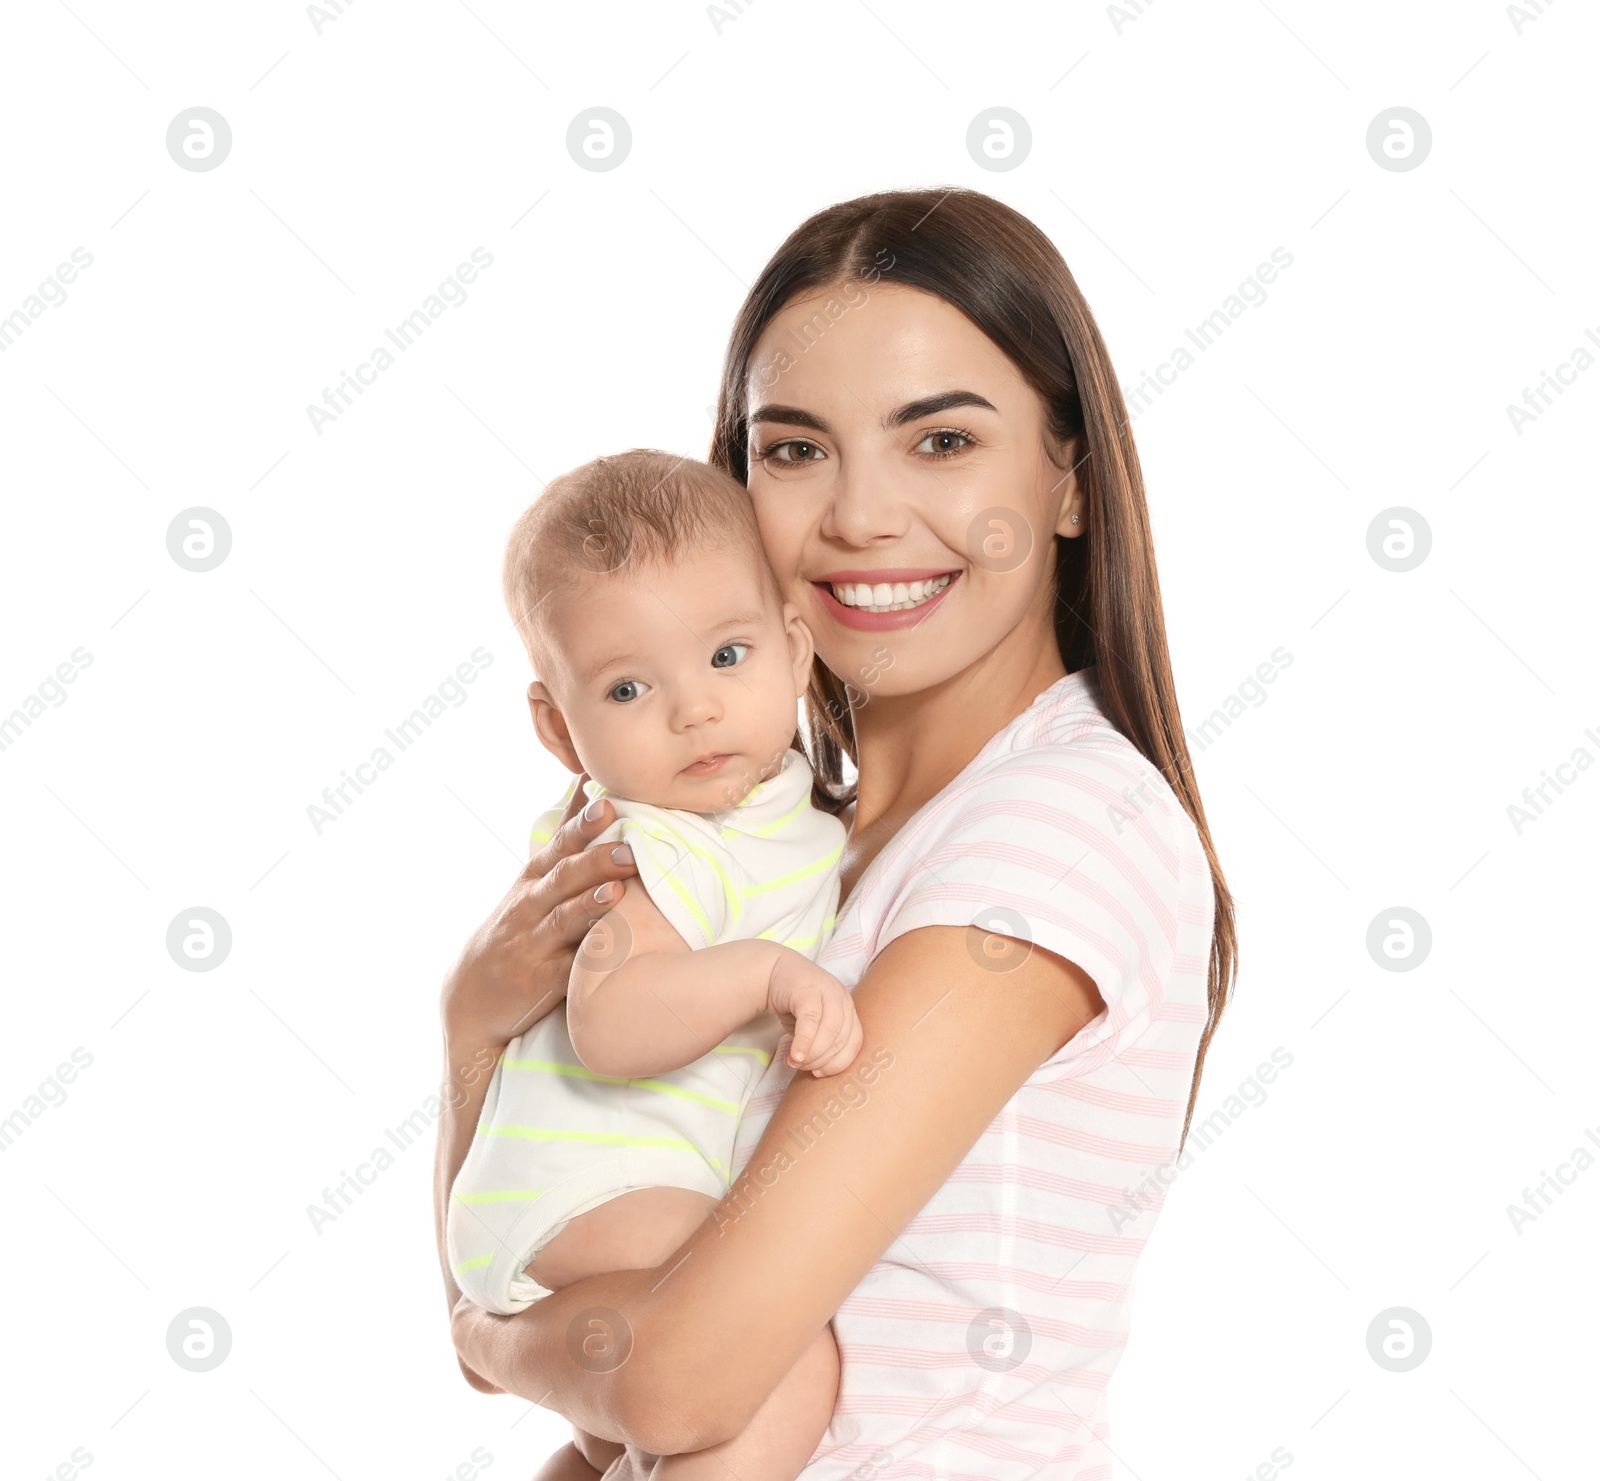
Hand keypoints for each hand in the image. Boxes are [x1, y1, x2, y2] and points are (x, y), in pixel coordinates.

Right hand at [441, 773, 638, 1058]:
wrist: (471, 996)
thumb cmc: (516, 927)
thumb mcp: (532, 879)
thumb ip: (565, 836)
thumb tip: (587, 781)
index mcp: (533, 879)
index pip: (558, 845)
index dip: (581, 825)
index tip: (606, 803)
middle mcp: (531, 906)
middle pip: (562, 877)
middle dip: (594, 859)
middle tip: (627, 847)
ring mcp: (534, 943)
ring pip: (564, 918)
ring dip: (591, 902)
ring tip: (618, 887)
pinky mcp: (541, 982)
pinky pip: (567, 968)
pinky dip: (586, 957)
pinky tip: (609, 947)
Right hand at [765, 949, 861, 1076]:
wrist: (774, 971)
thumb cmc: (796, 1002)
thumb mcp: (814, 1024)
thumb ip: (822, 1042)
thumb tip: (820, 1070)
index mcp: (849, 1009)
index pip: (854, 1042)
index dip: (839, 1063)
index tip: (820, 1074)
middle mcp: (843, 999)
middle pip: (841, 1039)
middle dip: (821, 1060)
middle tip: (801, 1068)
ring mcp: (828, 992)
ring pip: (829, 1032)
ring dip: (811, 1054)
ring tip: (793, 1062)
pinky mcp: (809, 990)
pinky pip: (810, 1021)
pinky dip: (803, 1042)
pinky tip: (794, 1054)